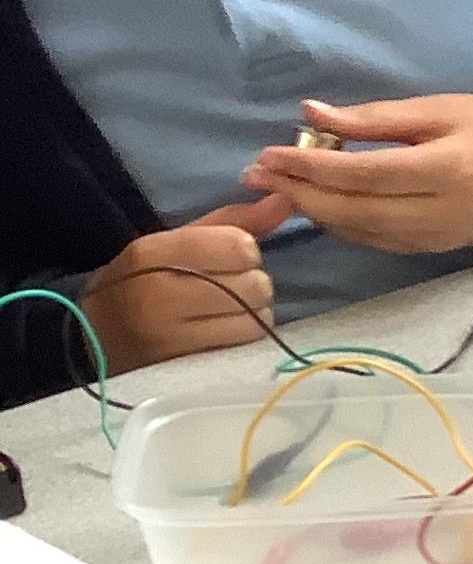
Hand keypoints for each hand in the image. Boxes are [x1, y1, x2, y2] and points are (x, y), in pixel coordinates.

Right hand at [75, 197, 290, 371]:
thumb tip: (285, 200)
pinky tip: (227, 326)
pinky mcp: (187, 363)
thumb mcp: (176, 242)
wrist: (96, 335)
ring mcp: (172, 334)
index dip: (245, 250)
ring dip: (255, 309)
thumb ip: (233, 221)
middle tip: (231, 284)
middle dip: (252, 281)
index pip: (238, 246)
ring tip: (230, 307)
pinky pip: (246, 342)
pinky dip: (247, 331)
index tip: (230, 256)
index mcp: (152, 253)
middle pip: (254, 283)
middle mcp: (160, 293)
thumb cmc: (143, 280)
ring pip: (256, 315)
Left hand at [241, 95, 472, 252]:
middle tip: (256, 174)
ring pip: (360, 231)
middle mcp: (439, 212)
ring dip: (313, 210)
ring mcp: (435, 237)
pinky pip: (374, 241)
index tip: (268, 154)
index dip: (312, 166)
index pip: (365, 173)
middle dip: (300, 192)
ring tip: (277, 186)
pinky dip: (338, 224)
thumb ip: (373, 117)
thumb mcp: (435, 109)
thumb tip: (311, 115)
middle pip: (355, 209)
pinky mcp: (431, 250)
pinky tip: (316, 204)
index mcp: (445, 170)